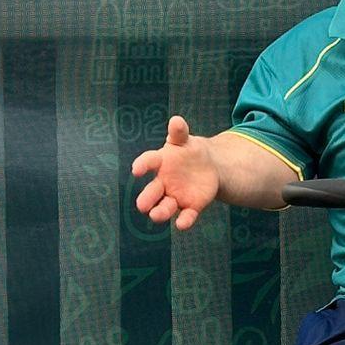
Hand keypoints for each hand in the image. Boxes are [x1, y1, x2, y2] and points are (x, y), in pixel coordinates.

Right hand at [132, 115, 219, 229]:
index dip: (142, 165)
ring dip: (160, 212)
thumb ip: (179, 132)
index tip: (137, 169)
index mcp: (160, 162)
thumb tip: (176, 120)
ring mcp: (175, 196)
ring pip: (165, 207)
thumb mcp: (185, 140)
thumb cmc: (189, 151)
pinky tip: (182, 224)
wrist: (207, 167)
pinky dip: (184, 221)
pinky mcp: (190, 206)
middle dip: (147, 199)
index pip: (149, 162)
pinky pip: (186, 215)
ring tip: (155, 215)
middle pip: (153, 192)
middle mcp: (163, 183)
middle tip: (142, 205)